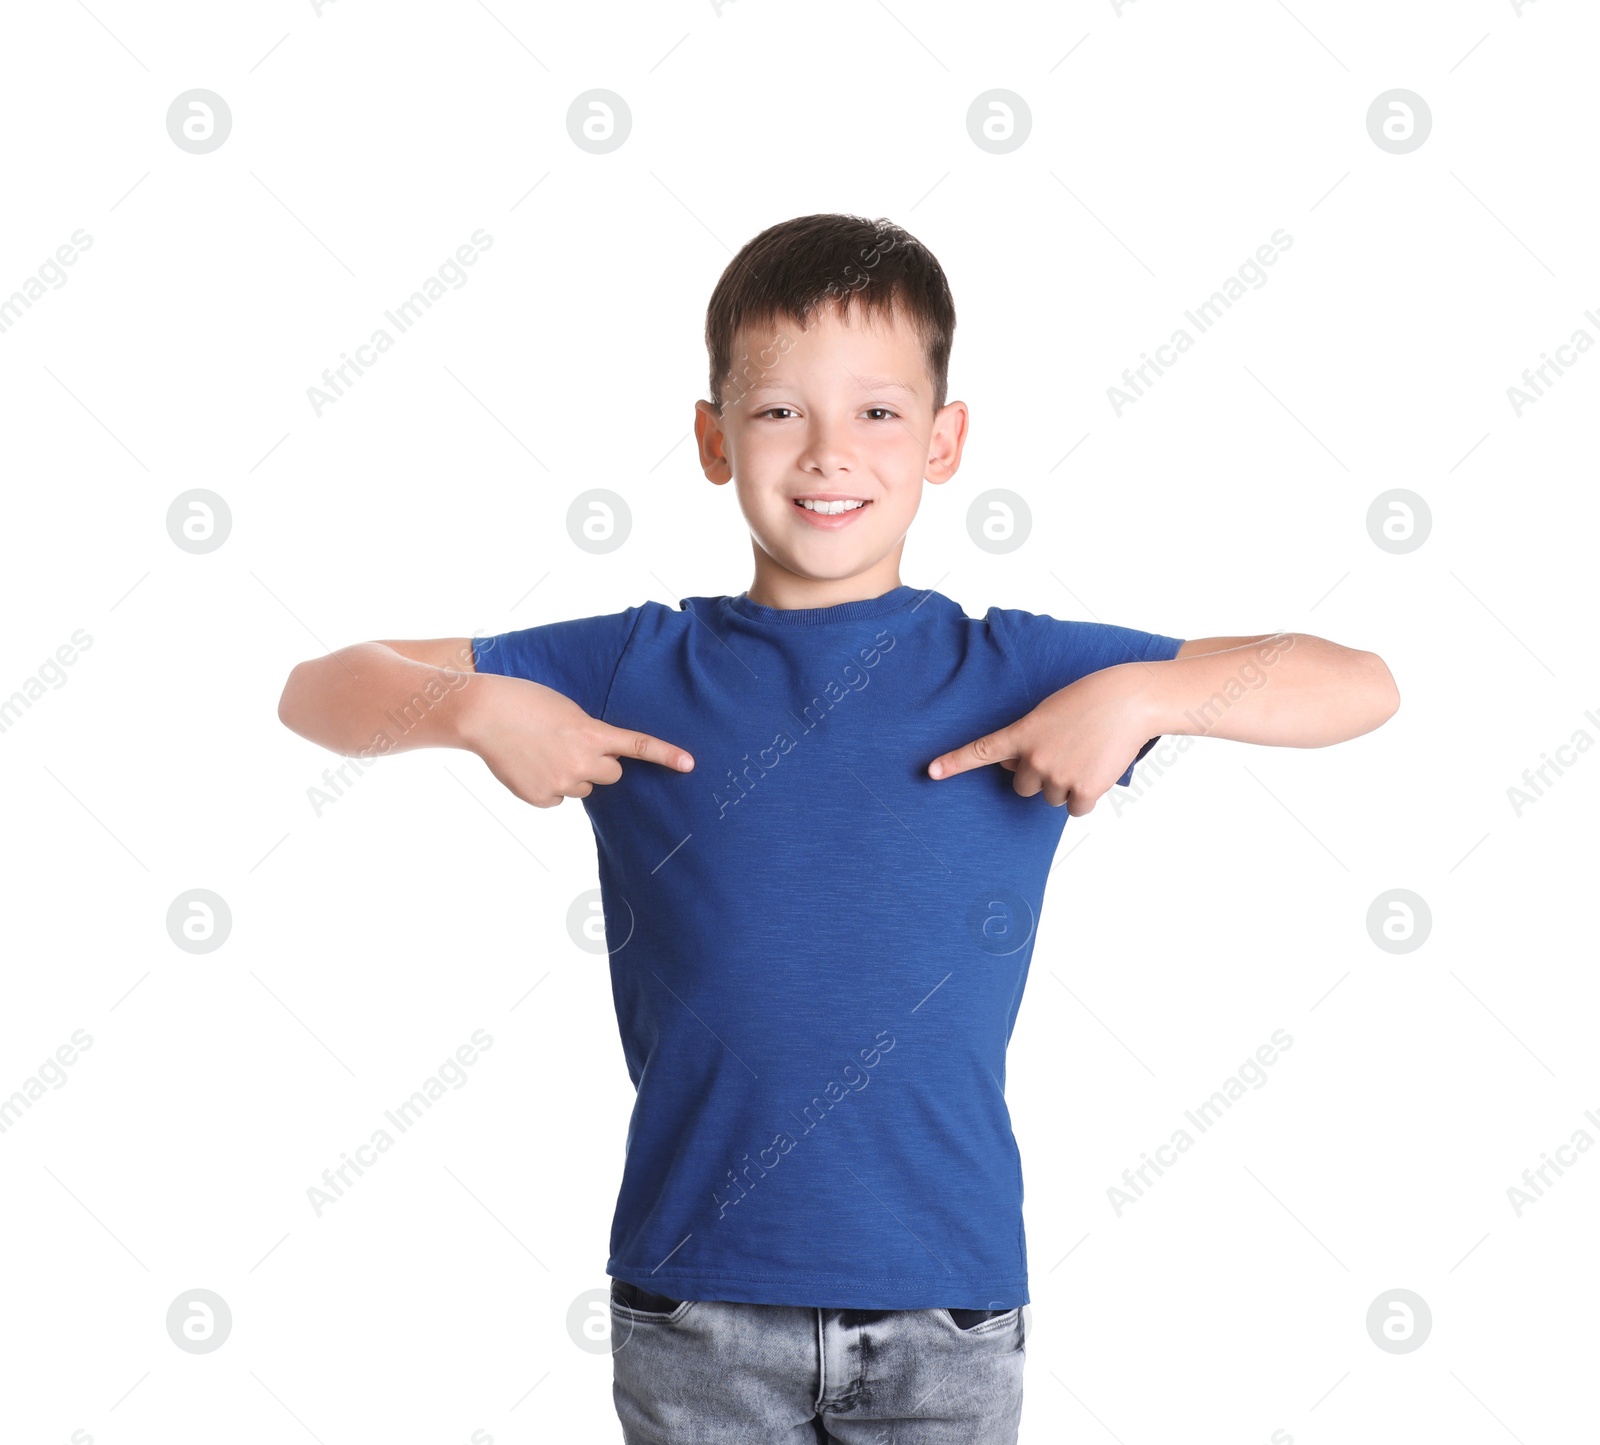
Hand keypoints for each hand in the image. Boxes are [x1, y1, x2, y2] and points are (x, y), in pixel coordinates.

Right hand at [459, 674, 693, 807]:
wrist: (483, 713)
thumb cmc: (525, 701)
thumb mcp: (568, 710)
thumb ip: (589, 734)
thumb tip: (595, 760)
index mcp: (592, 734)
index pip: (637, 746)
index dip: (666, 755)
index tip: (690, 765)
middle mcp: (582, 762)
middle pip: (612, 775)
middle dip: (600, 764)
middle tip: (572, 746)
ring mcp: (562, 783)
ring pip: (584, 788)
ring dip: (572, 774)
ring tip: (544, 752)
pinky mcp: (541, 797)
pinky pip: (558, 798)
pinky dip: (548, 786)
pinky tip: (529, 766)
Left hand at [926, 666, 1150, 814]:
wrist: (1130, 701)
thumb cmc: (1091, 700)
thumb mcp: (1048, 712)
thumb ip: (1026, 738)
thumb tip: (1010, 766)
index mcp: (1023, 733)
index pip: (981, 751)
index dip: (954, 762)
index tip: (931, 772)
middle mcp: (1035, 758)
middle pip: (1023, 786)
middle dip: (1038, 775)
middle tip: (1064, 752)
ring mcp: (1058, 776)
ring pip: (1050, 797)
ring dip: (1064, 784)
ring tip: (1085, 755)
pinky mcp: (1084, 790)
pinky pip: (1075, 809)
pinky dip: (1085, 797)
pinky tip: (1097, 771)